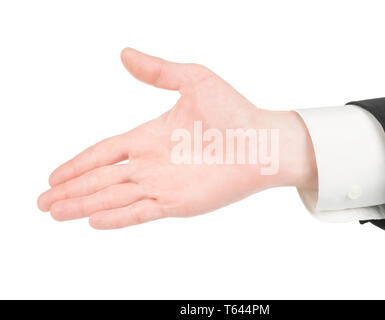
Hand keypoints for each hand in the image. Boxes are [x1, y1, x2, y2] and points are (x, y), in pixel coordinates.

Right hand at [37, 48, 316, 228]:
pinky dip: (116, 217)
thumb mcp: (193, 80)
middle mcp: (152, 164)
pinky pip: (140, 212)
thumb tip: (122, 53)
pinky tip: (92, 222)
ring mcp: (163, 184)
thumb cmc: (234, 110)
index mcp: (150, 137)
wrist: (263, 140)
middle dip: (70, 191)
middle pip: (100, 179)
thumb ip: (157, 71)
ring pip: (113, 197)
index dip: (77, 164)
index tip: (53, 175)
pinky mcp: (178, 202)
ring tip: (55, 213)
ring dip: (83, 205)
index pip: (104, 152)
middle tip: (41, 203)